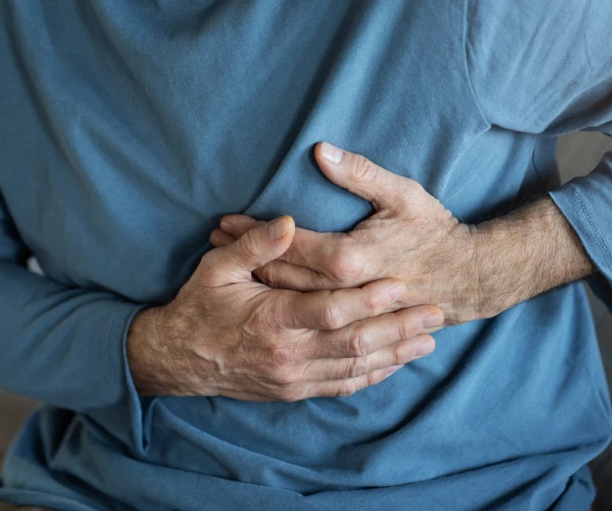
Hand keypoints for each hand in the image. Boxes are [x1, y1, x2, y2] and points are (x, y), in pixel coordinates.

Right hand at [127, 215, 443, 401]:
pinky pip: (342, 385)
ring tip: (427, 339)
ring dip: (394, 354)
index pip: (332, 310)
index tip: (400, 284)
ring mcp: (293, 377)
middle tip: (433, 312)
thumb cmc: (198, 306)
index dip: (370, 299)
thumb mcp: (217, 267)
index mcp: (272, 320)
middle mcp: (288, 354)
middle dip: (398, 327)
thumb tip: (289, 222)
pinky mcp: (293, 390)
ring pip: (355, 367)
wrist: (178, 358)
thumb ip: (255, 244)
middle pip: (355, 342)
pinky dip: (371, 375)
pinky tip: (393, 365)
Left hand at [210, 143, 492, 324]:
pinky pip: (306, 320)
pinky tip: (258, 297)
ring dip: (254, 281)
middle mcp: (344, 292)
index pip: (287, 244)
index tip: (222, 222)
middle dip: (243, 258)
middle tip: (212, 243)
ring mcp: (348, 314)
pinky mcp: (353, 328)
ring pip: (288, 300)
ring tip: (221, 265)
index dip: (252, 232)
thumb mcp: (403, 194)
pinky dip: (278, 306)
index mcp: (351, 258)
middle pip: (279, 275)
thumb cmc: (433, 232)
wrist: (468, 279)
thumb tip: (320, 151)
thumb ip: (360, 174)